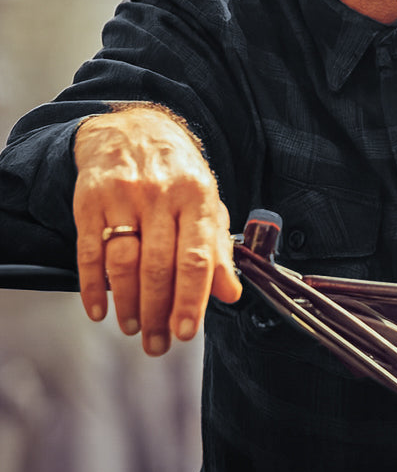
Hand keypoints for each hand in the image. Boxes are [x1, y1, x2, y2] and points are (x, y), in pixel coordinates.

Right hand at [73, 104, 241, 355]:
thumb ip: (218, 248)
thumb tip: (231, 294)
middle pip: (158, 266)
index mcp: (197, 195)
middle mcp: (160, 194)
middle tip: (157, 343)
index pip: (196, 256)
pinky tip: (98, 311)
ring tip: (132, 327)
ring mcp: (123, 196)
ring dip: (127, 304)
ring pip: (124, 262)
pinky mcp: (90, 199)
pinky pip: (89, 251)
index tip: (187, 332)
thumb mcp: (206, 200)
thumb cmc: (176, 172)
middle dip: (157, 313)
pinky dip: (92, 287)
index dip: (192, 299)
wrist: (133, 128)